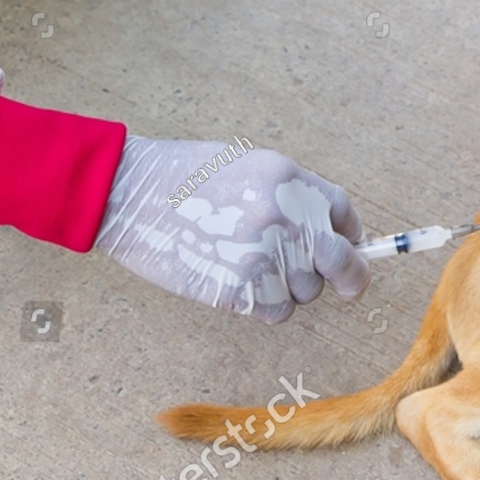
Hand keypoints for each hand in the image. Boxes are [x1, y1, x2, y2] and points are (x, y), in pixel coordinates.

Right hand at [94, 136, 368, 323]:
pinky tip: (234, 283)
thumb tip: (330, 232)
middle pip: (342, 261)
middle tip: (351, 287)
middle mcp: (286, 216)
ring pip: (305, 291)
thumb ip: (291, 197)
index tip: (351, 247)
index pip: (343, 214)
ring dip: (287, 287)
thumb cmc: (183, 178)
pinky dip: (263, 307)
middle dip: (351, 277)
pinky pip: (277, 311)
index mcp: (291, 180)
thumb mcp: (249, 167)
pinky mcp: (240, 288)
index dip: (351, 235)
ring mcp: (264, 253)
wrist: (128, 191)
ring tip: (243, 262)